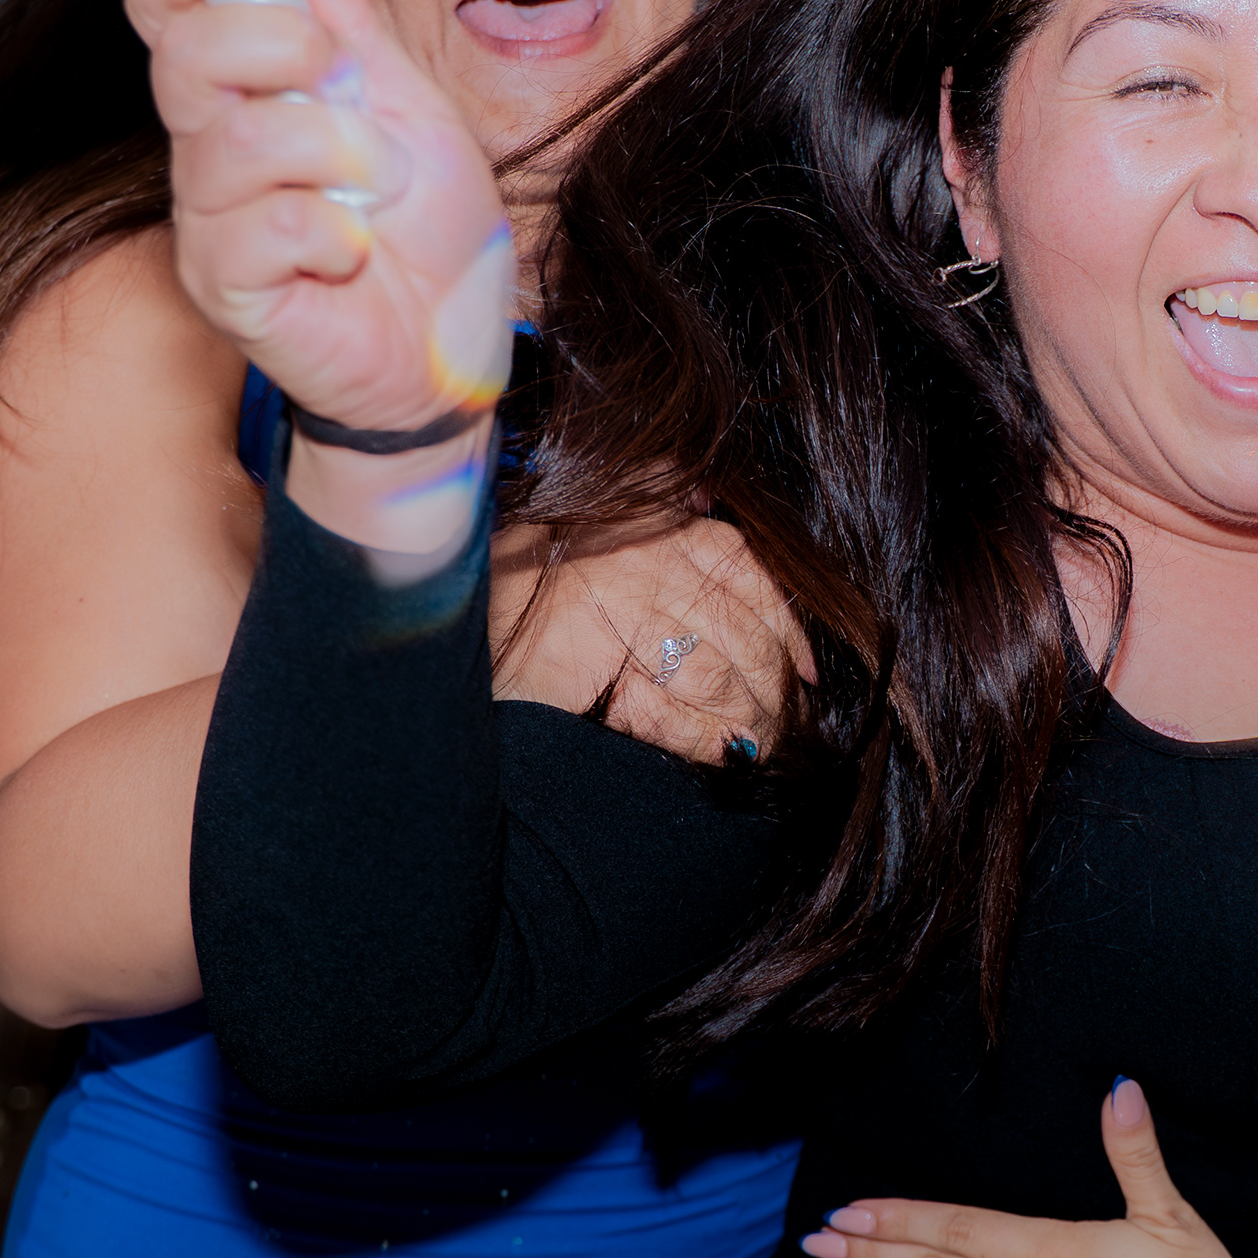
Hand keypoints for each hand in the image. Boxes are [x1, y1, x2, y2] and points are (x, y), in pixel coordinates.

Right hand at [138, 0, 514, 451]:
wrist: (458, 347)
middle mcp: (211, 154)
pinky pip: (261, 230)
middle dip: (270, 43)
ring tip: (377, 188)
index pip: (172, 17)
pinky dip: (330, 233)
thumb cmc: (431, 234)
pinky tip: (354, 256)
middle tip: (336, 74)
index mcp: (248, 95)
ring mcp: (210, 225)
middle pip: (183, 59)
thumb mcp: (412, 109)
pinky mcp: (227, 292)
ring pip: (233, 141)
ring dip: (333, 150)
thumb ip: (354, 30)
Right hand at [492, 513, 812, 763]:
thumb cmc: (525, 588)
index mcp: (651, 524)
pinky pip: (669, 709)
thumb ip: (655, 515)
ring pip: (714, 673)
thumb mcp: (595, 538)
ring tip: (760, 747)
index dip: (785, 624)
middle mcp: (642, 557)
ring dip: (747, 718)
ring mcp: (618, 606)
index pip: (744, 571)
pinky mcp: (593, 663)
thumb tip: (707, 502)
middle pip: (738, 630)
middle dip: (771, 685)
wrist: (451, 623)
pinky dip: (704, 738)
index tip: (807, 667)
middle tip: (786, 722)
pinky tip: (724, 755)